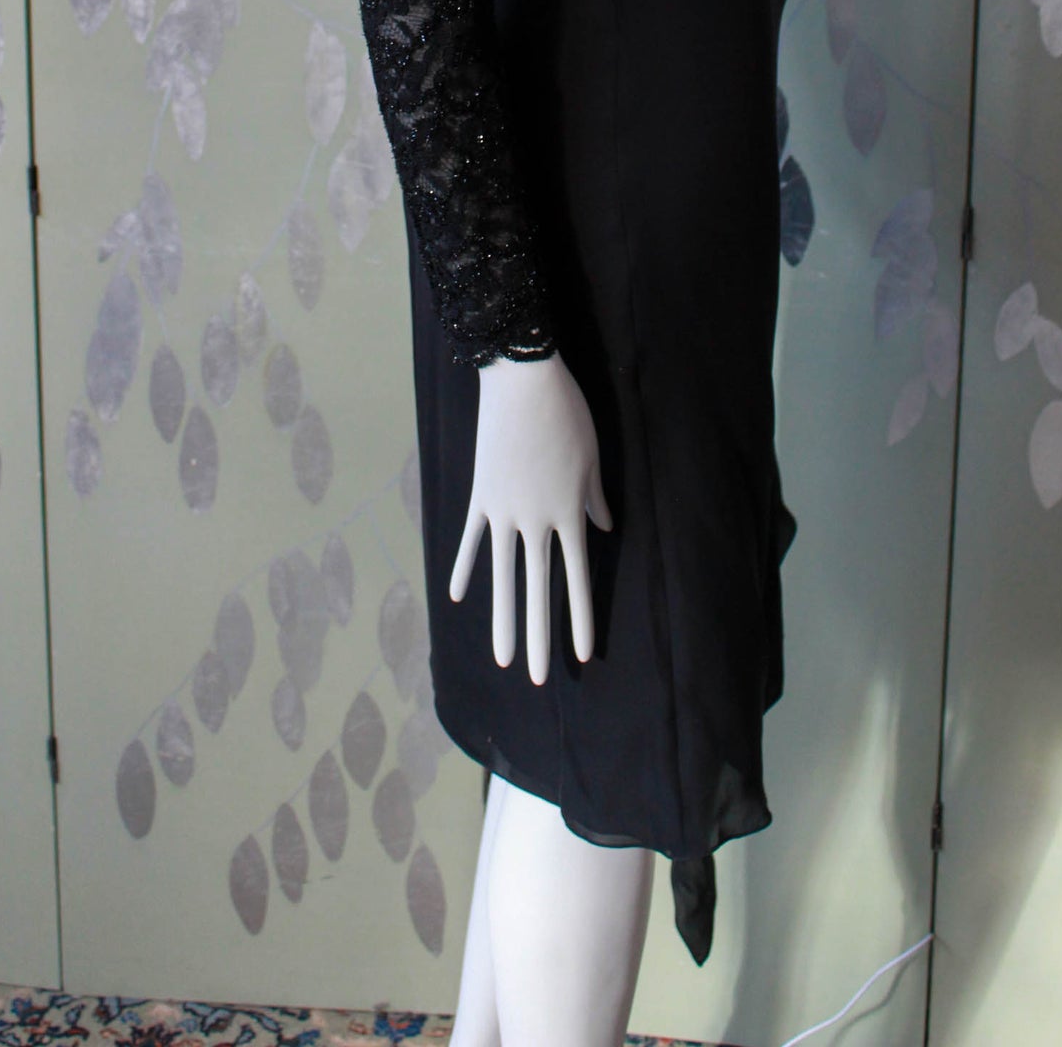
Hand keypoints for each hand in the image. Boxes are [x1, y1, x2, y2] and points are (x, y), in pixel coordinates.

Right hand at [448, 348, 613, 684]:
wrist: (522, 380)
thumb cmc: (567, 413)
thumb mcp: (592, 457)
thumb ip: (595, 498)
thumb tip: (603, 528)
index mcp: (568, 513)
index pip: (575, 579)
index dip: (578, 618)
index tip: (580, 655)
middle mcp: (534, 522)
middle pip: (537, 591)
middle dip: (539, 638)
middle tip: (538, 680)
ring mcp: (502, 511)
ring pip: (502, 577)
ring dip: (502, 620)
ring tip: (502, 658)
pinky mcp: (480, 495)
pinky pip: (471, 540)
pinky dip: (465, 568)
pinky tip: (458, 599)